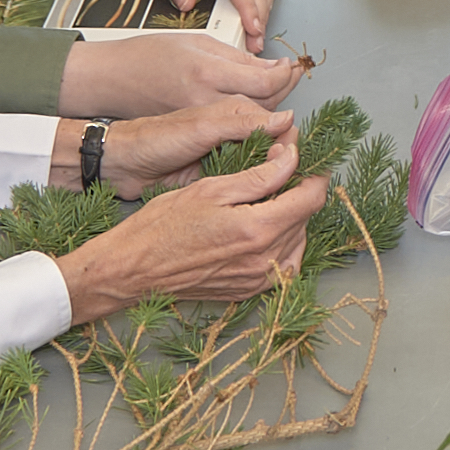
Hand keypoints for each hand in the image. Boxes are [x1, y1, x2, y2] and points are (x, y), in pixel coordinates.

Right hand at [58, 138, 332, 316]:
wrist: (135, 269)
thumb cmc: (164, 225)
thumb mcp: (211, 188)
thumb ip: (259, 176)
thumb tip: (291, 159)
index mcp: (258, 229)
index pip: (311, 199)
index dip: (314, 175)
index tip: (308, 163)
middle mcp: (265, 259)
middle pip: (305, 219)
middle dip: (298, 193)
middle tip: (279, 175)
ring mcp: (258, 279)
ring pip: (298, 242)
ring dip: (291, 219)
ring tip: (267, 202)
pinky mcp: (249, 291)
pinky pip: (283, 265)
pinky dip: (282, 245)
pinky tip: (262, 230)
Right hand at [61, 34, 308, 119]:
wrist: (111, 85)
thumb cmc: (146, 58)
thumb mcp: (196, 44)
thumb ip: (237, 59)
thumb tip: (273, 68)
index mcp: (206, 73)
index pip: (264, 83)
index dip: (285, 77)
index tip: (292, 67)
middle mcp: (205, 103)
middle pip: (264, 105)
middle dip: (284, 91)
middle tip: (292, 77)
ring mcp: (200, 124)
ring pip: (252, 122)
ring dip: (273, 109)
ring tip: (280, 92)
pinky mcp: (195, 137)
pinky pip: (235, 134)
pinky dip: (252, 124)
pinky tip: (259, 114)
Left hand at [93, 98, 291, 190]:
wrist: (124, 165)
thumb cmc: (156, 139)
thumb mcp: (203, 127)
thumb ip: (244, 123)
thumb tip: (286, 118)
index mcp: (236, 112)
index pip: (279, 124)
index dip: (291, 143)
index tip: (297, 162)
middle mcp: (236, 133)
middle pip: (276, 148)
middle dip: (286, 164)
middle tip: (290, 182)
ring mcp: (228, 157)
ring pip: (263, 170)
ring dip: (271, 181)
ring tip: (280, 196)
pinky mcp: (219, 178)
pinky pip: (245, 186)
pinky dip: (254, 193)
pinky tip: (260, 203)